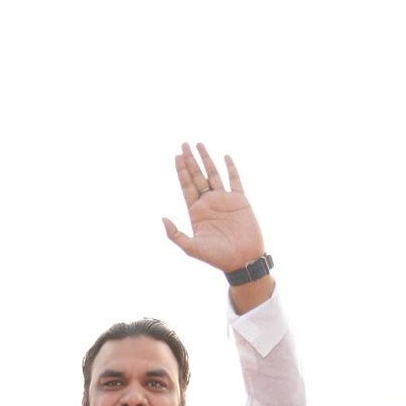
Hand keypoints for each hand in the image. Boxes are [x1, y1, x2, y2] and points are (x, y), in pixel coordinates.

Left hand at [161, 143, 264, 274]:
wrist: (243, 260)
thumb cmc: (218, 257)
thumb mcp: (193, 248)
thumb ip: (176, 235)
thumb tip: (163, 218)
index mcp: (196, 211)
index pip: (186, 186)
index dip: (181, 171)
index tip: (177, 156)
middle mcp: (209, 203)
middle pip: (197, 176)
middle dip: (190, 160)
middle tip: (184, 144)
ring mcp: (224, 200)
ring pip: (213, 174)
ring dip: (206, 159)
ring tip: (199, 144)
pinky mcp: (240, 201)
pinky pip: (235, 180)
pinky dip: (231, 168)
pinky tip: (225, 157)